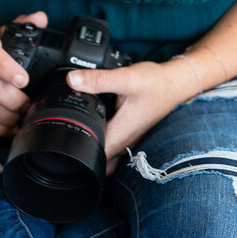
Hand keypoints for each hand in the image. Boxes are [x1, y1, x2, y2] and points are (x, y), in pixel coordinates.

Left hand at [67, 59, 195, 173]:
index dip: (74, 155)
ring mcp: (128, 138)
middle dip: (78, 154)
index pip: (92, 157)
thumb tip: (72, 80)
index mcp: (120, 133)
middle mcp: (124, 141)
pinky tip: (95, 123)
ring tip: (76, 131)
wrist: (176, 83)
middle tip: (63, 139)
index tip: (60, 145)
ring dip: (90, 147)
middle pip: (96, 159)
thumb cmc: (156, 84)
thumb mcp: (126, 78)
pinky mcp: (130, 131)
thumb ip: (99, 80)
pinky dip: (101, 138)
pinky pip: (112, 144)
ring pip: (104, 154)